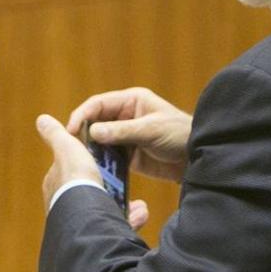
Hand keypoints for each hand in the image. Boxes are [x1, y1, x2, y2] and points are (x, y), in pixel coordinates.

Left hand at [37, 114, 152, 230]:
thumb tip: (42, 119)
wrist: (86, 212)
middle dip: (110, 186)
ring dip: (124, 204)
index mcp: (56, 186)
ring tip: (137, 203)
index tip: (105, 157)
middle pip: (92, 190)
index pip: (72, 171)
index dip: (88, 163)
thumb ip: (56, 135)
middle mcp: (65, 205)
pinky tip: (140, 212)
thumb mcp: (67, 148)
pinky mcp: (98, 233)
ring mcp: (82, 220)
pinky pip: (117, 224)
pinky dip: (130, 218)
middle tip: (125, 179)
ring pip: (106, 210)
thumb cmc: (75, 177)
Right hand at [67, 87, 191, 182]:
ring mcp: (126, 136)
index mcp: (131, 101)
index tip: (70, 130)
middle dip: (83, 133)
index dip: (82, 115)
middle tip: (71, 148)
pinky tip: (94, 170)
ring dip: (91, 150)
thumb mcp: (151, 130)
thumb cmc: (180, 135)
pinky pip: (110, 157)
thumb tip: (92, 132)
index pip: (99, 104)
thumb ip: (122, 131)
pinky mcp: (129, 155)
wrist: (199, 159)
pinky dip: (101, 162)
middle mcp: (126, 116)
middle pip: (96, 122)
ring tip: (80, 161)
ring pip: (100, 141)